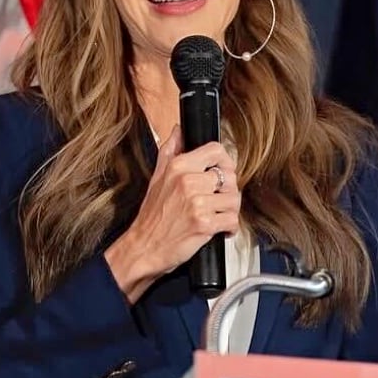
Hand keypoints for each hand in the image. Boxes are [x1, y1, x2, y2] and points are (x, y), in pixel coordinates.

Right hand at [104, 126, 240, 303]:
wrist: (143, 247)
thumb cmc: (151, 216)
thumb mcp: (156, 177)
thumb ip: (169, 150)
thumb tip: (178, 130)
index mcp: (178, 166)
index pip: (216, 150)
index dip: (225, 161)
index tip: (223, 172)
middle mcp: (188, 181)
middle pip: (230, 176)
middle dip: (227, 190)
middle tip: (218, 201)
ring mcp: (197, 203)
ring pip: (234, 199)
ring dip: (230, 210)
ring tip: (218, 215)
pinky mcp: (204, 224)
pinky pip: (232, 220)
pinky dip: (230, 228)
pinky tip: (220, 229)